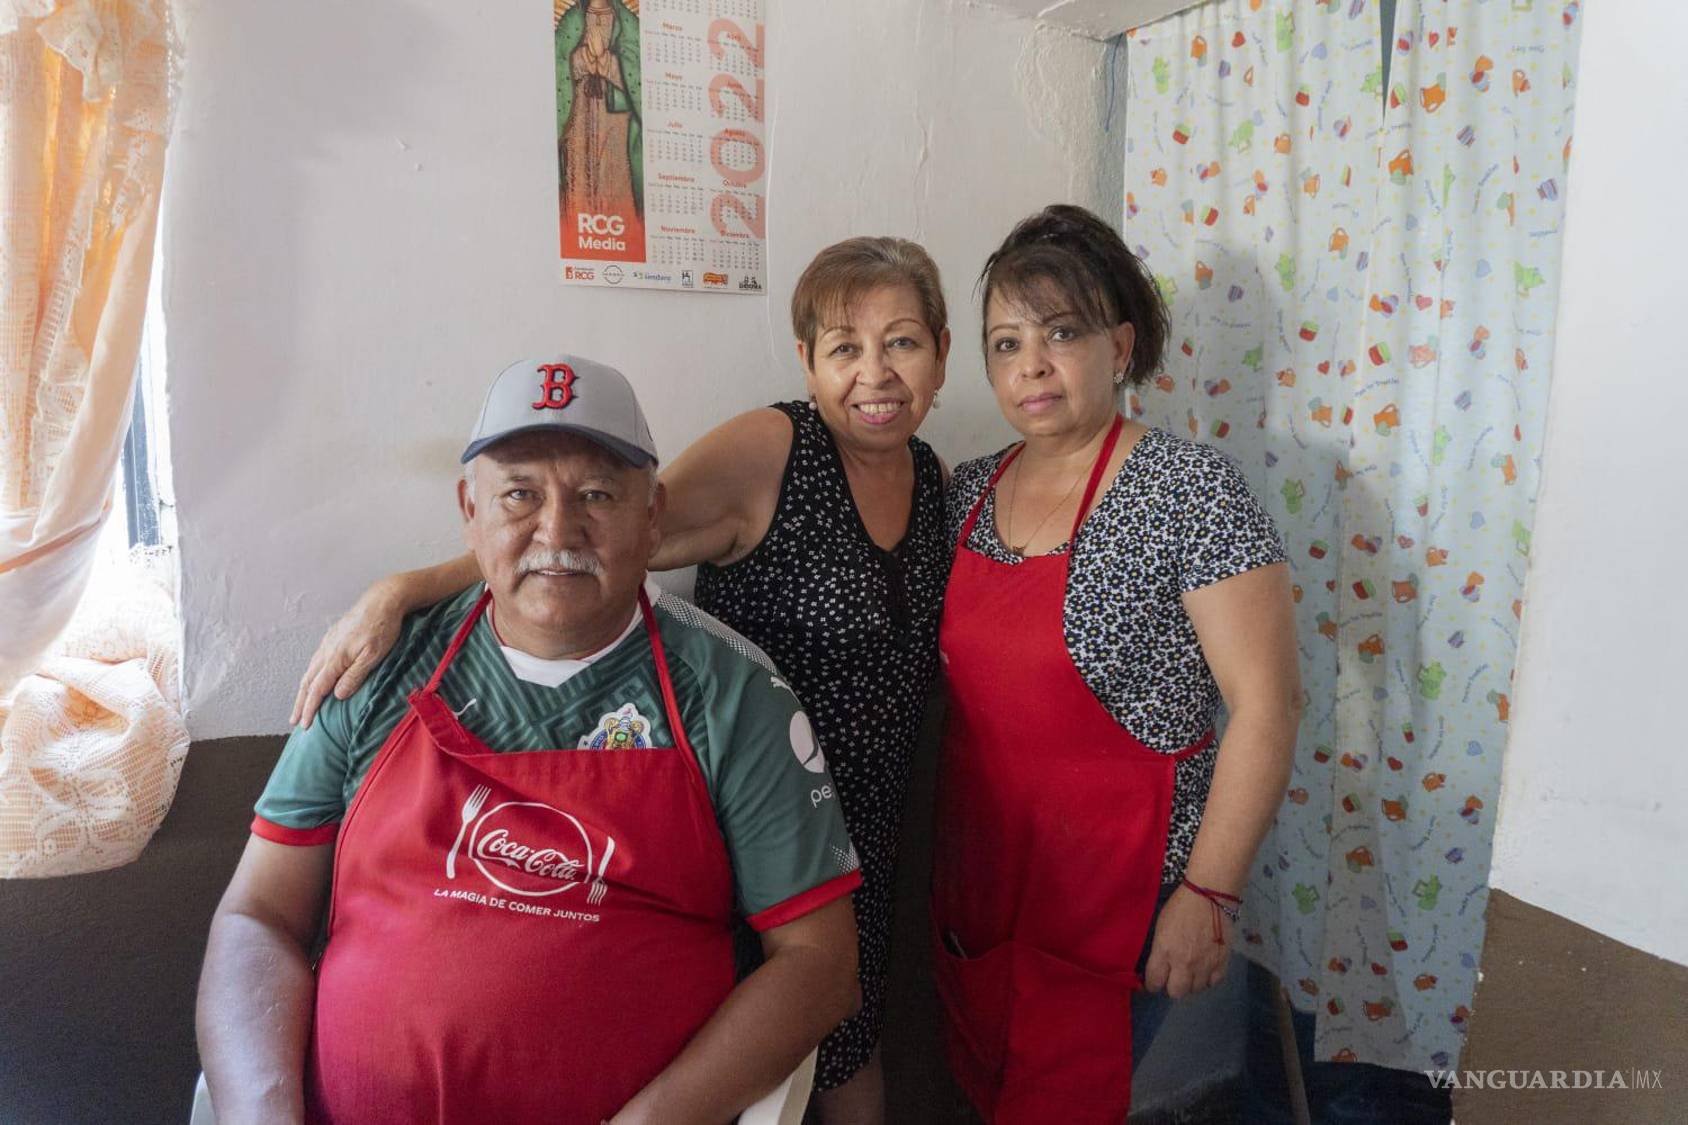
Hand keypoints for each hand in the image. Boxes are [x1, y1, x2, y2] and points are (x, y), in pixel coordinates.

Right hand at [290, 583, 405, 727]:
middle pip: (308, 682)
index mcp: (335, 658)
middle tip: (294, 721)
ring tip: (300, 705)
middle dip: (301, 703)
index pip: (318, 689)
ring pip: (311, 671)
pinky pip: (316, 661)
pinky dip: (311, 676)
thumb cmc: (382, 628)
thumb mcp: (372, 655)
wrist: (382, 600)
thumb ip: (355, 676)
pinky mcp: (333, 637)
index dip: (310, 708)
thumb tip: (337, 696)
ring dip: (304, 690)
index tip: (304, 724)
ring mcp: (328, 643)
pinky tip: (314, 679)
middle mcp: (327, 651)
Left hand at [1141, 885, 1232, 998]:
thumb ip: (1159, 951)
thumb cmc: (1181, 906)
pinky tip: (1206, 968)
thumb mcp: (1160, 927)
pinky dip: (1209, 978)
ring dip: (1192, 981)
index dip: (1153, 983)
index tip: (1155, 980)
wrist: (1210, 895)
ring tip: (1192, 969)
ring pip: (1195, 989)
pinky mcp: (1222, 962)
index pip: (1154, 982)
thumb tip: (1157, 967)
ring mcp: (1204, 965)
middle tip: (1175, 975)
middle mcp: (1184, 963)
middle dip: (1172, 986)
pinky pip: (1213, 982)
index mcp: (1164, 951)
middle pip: (1176, 992)